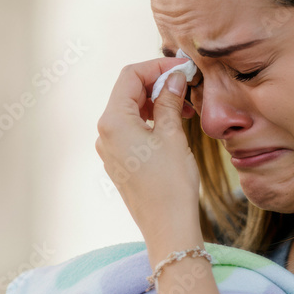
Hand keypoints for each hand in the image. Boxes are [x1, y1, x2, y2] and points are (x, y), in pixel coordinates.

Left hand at [96, 58, 200, 244]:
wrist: (167, 227)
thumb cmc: (171, 184)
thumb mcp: (173, 135)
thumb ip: (170, 101)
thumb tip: (174, 78)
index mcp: (113, 122)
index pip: (131, 76)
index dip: (157, 66)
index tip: (183, 67)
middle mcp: (105, 133)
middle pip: (129, 92)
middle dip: (158, 84)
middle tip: (188, 85)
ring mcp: (110, 148)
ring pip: (132, 111)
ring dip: (157, 102)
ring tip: (186, 108)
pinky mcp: (119, 161)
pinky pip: (133, 130)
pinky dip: (152, 120)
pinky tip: (175, 124)